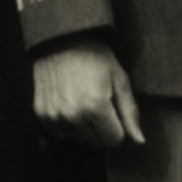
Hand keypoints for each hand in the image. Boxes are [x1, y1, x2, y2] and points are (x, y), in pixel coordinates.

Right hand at [28, 37, 143, 152]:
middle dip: (100, 127)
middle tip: (97, 101)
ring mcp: (54, 116)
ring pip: (78, 139)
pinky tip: (68, 102)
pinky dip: (66, 123)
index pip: (114, 140)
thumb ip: (130, 113)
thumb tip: (139, 142)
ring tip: (82, 99)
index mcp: (95, 107)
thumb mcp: (119, 79)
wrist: (60, 39)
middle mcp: (72, 116)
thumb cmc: (94, 56)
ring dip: (83, 126)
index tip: (113, 108)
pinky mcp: (41, 114)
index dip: (118, 126)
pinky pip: (60, 133)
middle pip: (96, 142)